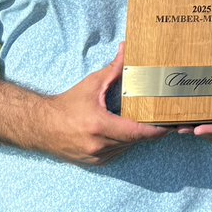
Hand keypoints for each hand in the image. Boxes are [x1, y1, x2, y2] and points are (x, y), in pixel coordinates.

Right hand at [42, 43, 167, 165]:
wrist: (41, 127)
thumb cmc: (67, 104)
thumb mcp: (92, 84)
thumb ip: (114, 69)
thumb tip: (128, 48)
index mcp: (99, 125)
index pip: (135, 132)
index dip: (155, 130)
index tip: (170, 124)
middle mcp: (98, 145)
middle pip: (134, 140)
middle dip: (149, 130)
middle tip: (165, 118)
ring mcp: (96, 157)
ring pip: (127, 147)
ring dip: (137, 137)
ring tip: (150, 122)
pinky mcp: (94, 163)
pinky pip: (118, 153)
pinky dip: (125, 142)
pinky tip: (128, 130)